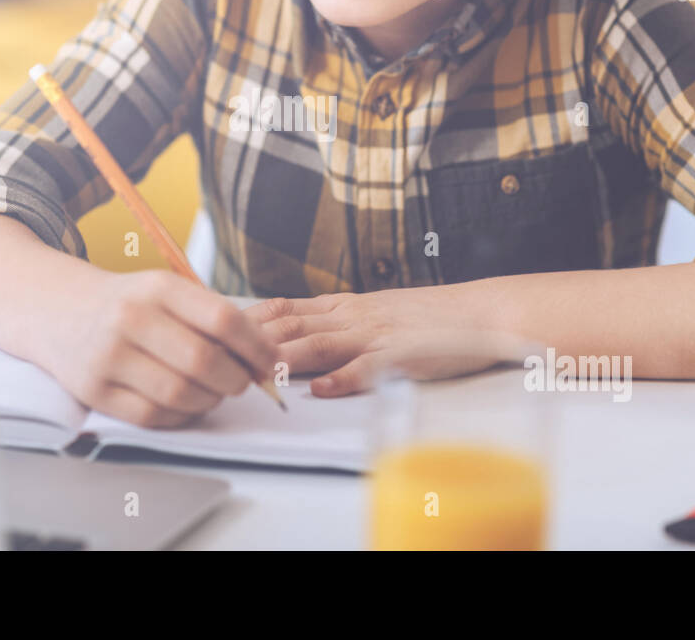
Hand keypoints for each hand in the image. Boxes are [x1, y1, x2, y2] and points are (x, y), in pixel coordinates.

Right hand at [19, 267, 279, 428]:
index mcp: (158, 287)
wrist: (57, 310)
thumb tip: (267, 358)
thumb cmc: (128, 304)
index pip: (223, 319)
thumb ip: (212, 318)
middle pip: (205, 361)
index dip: (257, 347)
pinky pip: (152, 416)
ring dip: (208, 400)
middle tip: (241, 382)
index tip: (270, 363)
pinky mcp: (93, 389)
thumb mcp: (166, 292)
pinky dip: (179, 417)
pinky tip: (184, 405)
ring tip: (211, 392)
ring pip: (180, 394)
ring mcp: (109, 355)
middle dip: (236, 380)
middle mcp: (131, 317)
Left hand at [242, 285, 506, 396]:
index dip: (247, 320)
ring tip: (255, 372)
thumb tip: (291, 333)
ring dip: (285, 358)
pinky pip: (369, 368)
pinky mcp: (402, 357)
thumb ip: (335, 322)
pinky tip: (322, 389)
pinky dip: (343, 379)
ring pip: (320, 343)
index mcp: (344, 306)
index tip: (214, 330)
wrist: (480, 314)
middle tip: (217, 355)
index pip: (284, 308)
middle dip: (251, 341)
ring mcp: (376, 336)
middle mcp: (353, 316)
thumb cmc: (426, 319)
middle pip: (291, 325)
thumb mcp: (372, 311)